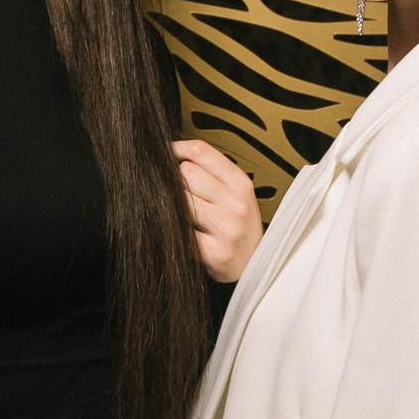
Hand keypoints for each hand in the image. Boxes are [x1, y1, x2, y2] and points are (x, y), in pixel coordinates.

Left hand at [174, 140, 263, 283]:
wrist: (254, 268)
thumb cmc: (236, 228)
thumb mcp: (234, 195)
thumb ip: (209, 174)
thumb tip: (169, 155)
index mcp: (240, 183)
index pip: (200, 151)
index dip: (175, 149)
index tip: (165, 157)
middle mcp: (235, 203)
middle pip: (185, 172)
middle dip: (175, 182)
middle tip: (176, 197)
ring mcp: (226, 227)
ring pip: (179, 200)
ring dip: (171, 206)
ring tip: (177, 216)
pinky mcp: (213, 252)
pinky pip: (179, 230)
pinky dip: (172, 230)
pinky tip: (178, 234)